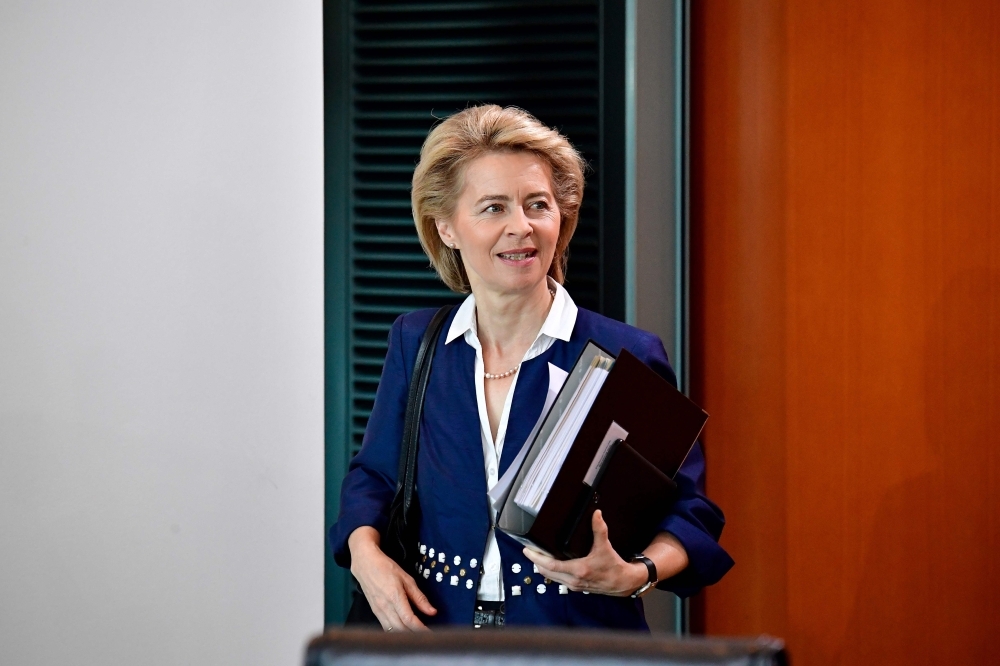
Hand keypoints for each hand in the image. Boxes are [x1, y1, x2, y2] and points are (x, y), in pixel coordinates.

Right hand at [348, 527, 436, 630]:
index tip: (430, 634)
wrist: (366, 564)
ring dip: (405, 636)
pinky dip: (396, 633)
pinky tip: (404, 632)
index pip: (409, 620)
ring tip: (417, 637)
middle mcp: (385, 606)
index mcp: (395, 596)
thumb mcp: (407, 579)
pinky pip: (386, 628)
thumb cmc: (386, 568)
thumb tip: (432, 611)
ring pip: (393, 631)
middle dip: (415, 636)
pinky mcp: (375, 613)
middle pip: (401, 629)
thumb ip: (420, 597)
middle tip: (427, 637)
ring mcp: (378, 611)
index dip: (421, 630)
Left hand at [522, 510, 648, 596]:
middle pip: (546, 572)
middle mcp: (573, 580)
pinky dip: (550, 571)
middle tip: (527, 550)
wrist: (624, 583)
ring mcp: (574, 585)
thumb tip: (596, 514)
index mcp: (578, 570)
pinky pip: (558, 579)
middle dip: (535, 562)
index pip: (551, 565)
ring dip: (542, 567)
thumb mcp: (605, 547)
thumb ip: (599, 529)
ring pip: (551, 577)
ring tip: (535, 556)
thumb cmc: (614, 566)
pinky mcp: (576, 587)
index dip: (537, 558)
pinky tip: (549, 564)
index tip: (527, 550)